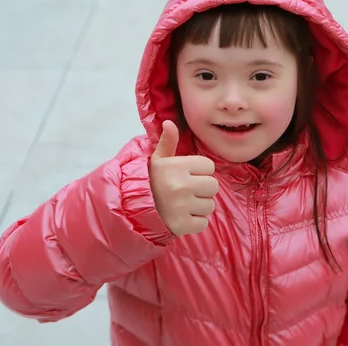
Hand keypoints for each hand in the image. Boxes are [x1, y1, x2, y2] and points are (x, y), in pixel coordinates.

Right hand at [149, 120, 218, 235]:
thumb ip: (168, 142)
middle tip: (187, 191)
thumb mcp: (157, 160)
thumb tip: (169, 123)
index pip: (209, 166)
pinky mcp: (182, 224)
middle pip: (213, 186)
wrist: (133, 209)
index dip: (200, 172)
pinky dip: (195, 222)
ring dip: (199, 206)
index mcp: (178, 166)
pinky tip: (182, 216)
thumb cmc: (151, 181)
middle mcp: (181, 185)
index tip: (187, 175)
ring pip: (210, 205)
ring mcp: (182, 206)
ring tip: (183, 204)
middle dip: (203, 190)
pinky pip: (203, 223)